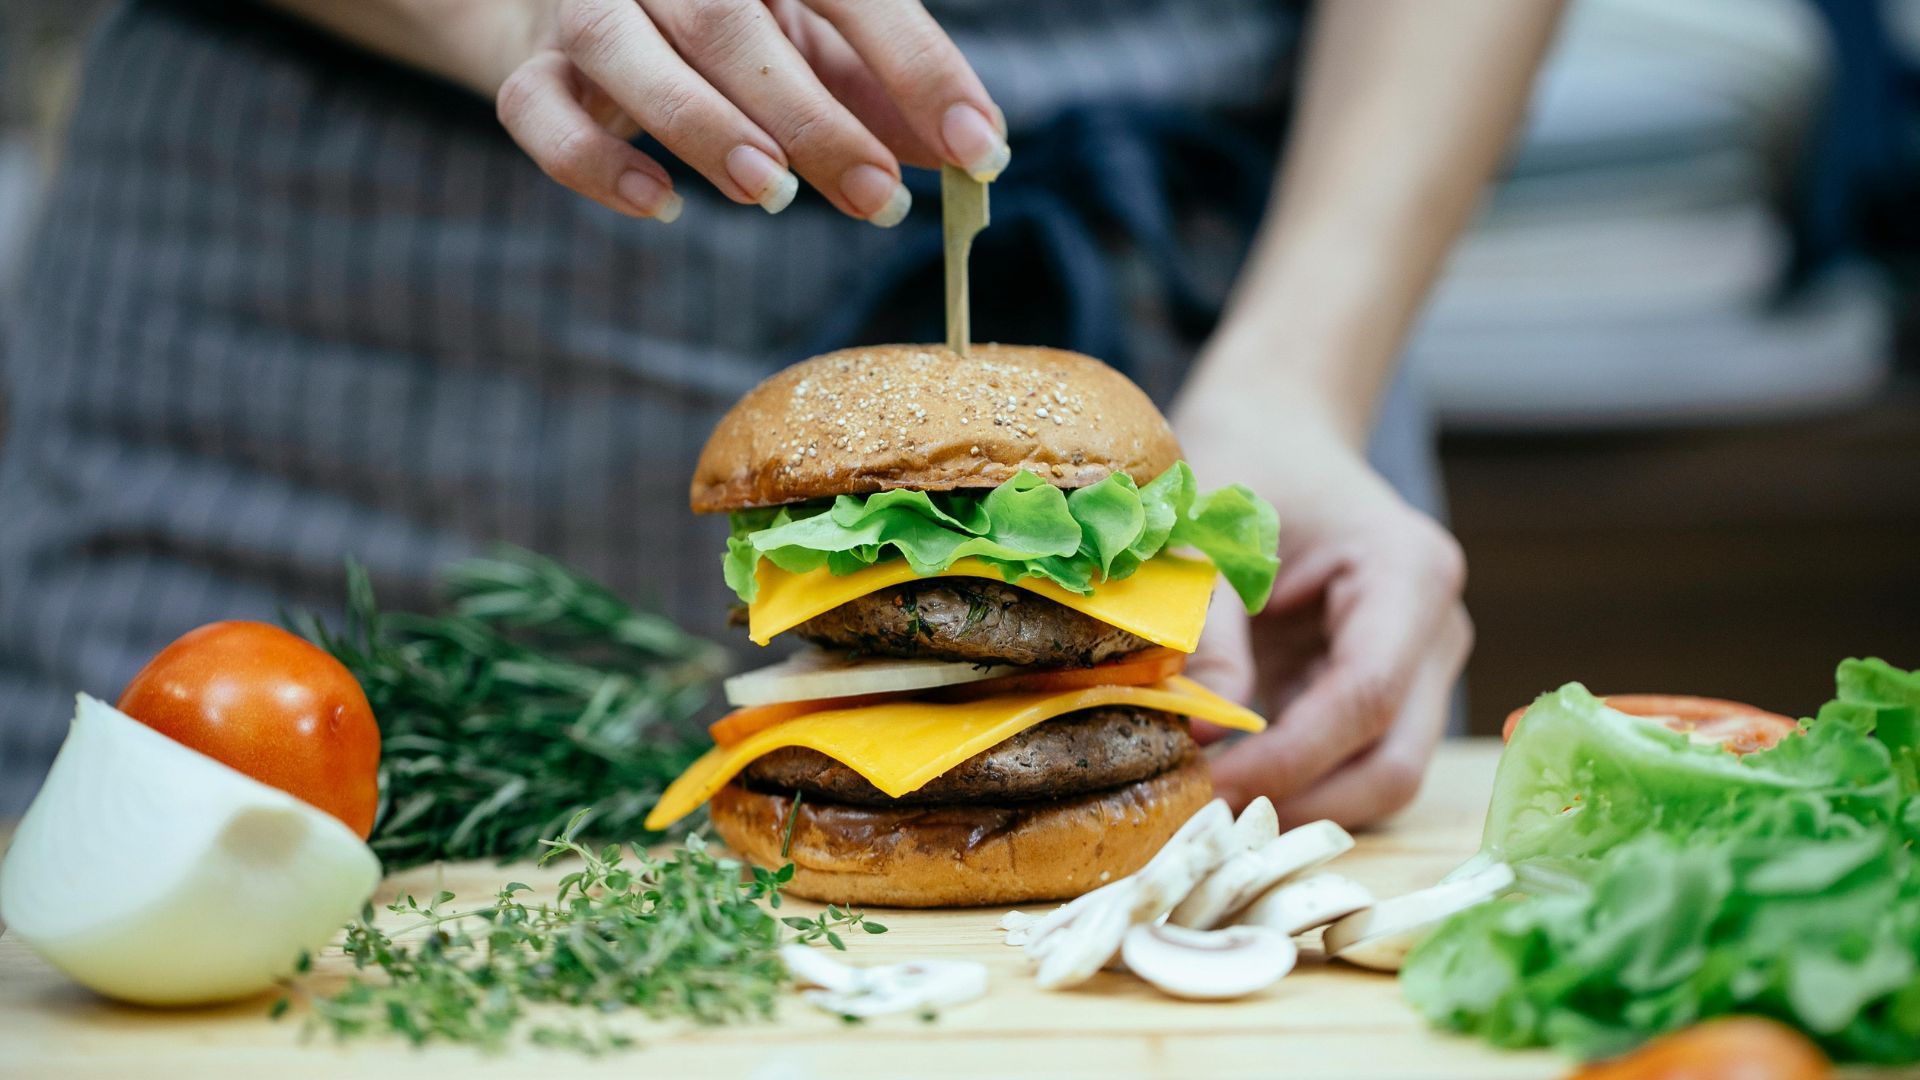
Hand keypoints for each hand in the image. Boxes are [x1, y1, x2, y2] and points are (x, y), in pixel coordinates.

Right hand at [493, 0, 1006, 221]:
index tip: (979, 147)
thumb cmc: (733, 29)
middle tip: (880, 200)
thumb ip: (888, 90)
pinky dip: (600, 165)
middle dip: (815, 121)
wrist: (583, 6)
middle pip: (733, 27)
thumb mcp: (819, 41)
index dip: (920, 66)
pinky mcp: (530, 70)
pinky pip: (542, 112)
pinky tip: (664, 206)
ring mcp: (586, 8)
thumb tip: (974, 152)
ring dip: (706, 128)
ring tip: (775, 192)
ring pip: (632, 55)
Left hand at [1173, 392, 1471, 829]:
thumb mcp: (1211, 530)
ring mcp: (1422, 667)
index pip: (1367, 697)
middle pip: (1395, 761)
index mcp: (1410, 573)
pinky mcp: (1391, 693)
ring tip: (1210, 802)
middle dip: (1302, 799)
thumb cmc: (1245, 464)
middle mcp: (1436, 630)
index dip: (1288, 755)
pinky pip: (1356, 764)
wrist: (1276, 433)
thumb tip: (1203, 729)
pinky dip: (1299, 784)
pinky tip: (1231, 779)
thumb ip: (1211, 626)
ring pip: (1383, 778)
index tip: (1207, 782)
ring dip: (1301, 801)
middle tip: (1206, 815)